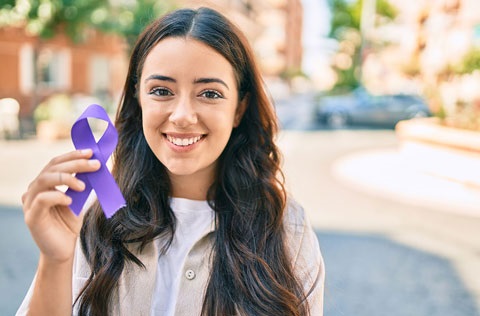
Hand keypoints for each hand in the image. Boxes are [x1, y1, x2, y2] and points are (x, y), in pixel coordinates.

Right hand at [22, 149, 100, 263]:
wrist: (63, 250)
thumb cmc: (69, 224)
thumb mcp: (79, 199)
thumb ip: (82, 183)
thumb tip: (95, 165)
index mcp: (45, 183)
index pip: (56, 163)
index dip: (73, 155)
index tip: (91, 152)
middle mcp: (35, 190)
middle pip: (52, 168)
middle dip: (76, 164)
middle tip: (95, 165)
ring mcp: (30, 202)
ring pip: (44, 179)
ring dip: (67, 178)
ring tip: (83, 186)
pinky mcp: (31, 217)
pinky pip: (42, 199)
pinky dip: (57, 196)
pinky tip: (70, 200)